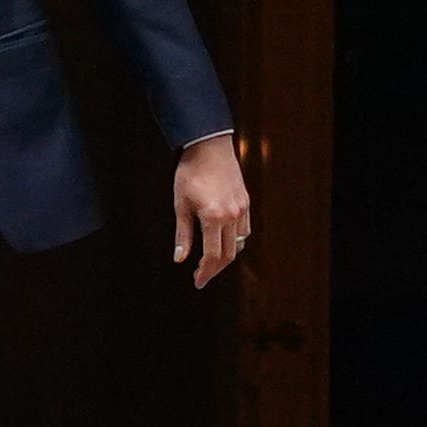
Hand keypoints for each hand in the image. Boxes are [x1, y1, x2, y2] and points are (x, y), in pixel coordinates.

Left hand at [172, 135, 249, 289]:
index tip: (198, 281)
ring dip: (226, 256)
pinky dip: (236, 241)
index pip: (212, 256)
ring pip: (239, 244)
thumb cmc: (191, 171)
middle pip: (228, 254)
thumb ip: (183, 233)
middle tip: (203, 277)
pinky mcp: (245, 202)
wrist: (209, 145)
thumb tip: (180, 258)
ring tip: (212, 261)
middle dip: (215, 269)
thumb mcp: (180, 203)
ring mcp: (241, 209)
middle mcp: (231, 216)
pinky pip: (244, 229)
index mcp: (213, 217)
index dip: (205, 273)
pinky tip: (225, 242)